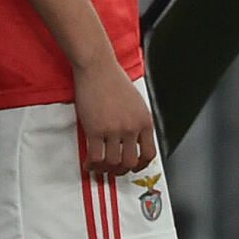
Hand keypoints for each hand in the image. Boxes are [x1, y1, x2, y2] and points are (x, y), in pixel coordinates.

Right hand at [74, 59, 155, 176]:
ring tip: (99, 166)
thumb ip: (137, 122)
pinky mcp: (95, 130)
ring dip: (105, 169)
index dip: (141, 166)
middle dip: (121, 170)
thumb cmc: (113, 81)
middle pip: (130, 162)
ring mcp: (114, 130)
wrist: (97, 67)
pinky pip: (96, 157)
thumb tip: (133, 142)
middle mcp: (132, 127)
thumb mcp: (136, 103)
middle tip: (113, 170)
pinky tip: (89, 163)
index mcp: (145, 121)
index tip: (133, 167)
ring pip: (113, 163)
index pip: (149, 154)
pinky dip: (92, 165)